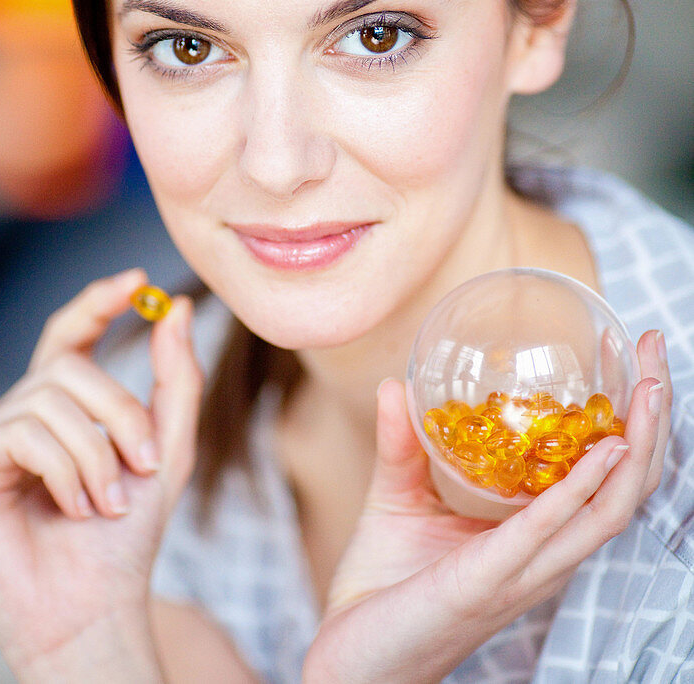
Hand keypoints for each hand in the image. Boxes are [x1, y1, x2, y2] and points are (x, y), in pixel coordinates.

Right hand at [0, 269, 203, 679]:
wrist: (95, 605)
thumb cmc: (127, 534)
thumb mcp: (167, 447)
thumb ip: (174, 378)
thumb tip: (174, 306)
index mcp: (62, 403)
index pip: (70, 333)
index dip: (96, 301)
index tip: (137, 280)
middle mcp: (21, 410)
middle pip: (69, 364)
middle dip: (121, 412)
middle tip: (146, 464)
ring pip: (53, 399)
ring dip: (98, 454)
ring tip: (107, 503)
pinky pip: (26, 432)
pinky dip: (67, 472)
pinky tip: (74, 509)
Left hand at [304, 329, 670, 683]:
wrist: (350, 661)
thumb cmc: (383, 588)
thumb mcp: (398, 498)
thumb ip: (402, 444)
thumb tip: (396, 383)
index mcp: (532, 537)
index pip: (604, 482)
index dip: (632, 426)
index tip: (639, 360)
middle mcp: (543, 556)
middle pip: (624, 489)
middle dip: (652, 422)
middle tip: (657, 353)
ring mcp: (523, 571)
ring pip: (607, 511)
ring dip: (637, 447)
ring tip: (652, 389)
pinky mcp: (490, 579)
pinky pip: (548, 531)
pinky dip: (582, 490)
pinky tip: (605, 450)